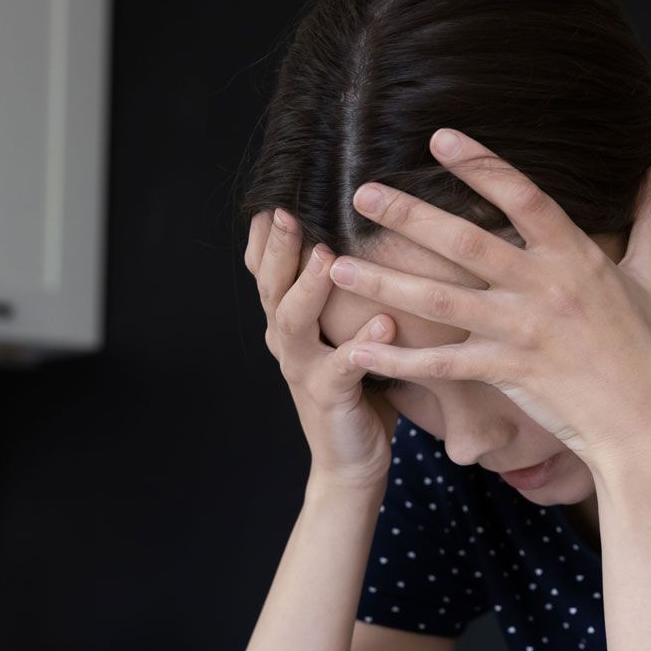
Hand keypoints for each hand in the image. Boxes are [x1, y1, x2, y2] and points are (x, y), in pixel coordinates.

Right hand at [245, 206, 400, 492]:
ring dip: (308, 287)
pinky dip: (362, 345)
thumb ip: (346, 290)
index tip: (280, 187)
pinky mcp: (329, 399)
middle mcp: (287, 341)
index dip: (267, 231)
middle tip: (290, 208)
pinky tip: (385, 324)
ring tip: (325, 257)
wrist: (352, 463)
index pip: (266, 267)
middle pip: (270, 285)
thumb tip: (372, 230)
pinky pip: (342, 368)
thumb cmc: (359, 388)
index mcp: (288, 321)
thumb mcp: (344, 330)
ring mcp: (303, 370)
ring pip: (292, 322)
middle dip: (279, 246)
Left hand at [329, 128, 650, 466]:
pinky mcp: (507, 374)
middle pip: (465, 241)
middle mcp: (543, 287)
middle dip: (409, 215)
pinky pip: (441, 365)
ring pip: (440, 301)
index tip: (439, 137)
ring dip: (384, 282)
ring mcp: (522, 331)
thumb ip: (649, 226)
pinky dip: (398, 360)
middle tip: (361, 192)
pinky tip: (358, 350)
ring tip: (338, 266)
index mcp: (576, 256)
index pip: (522, 195)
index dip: (481, 164)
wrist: (648, 425)